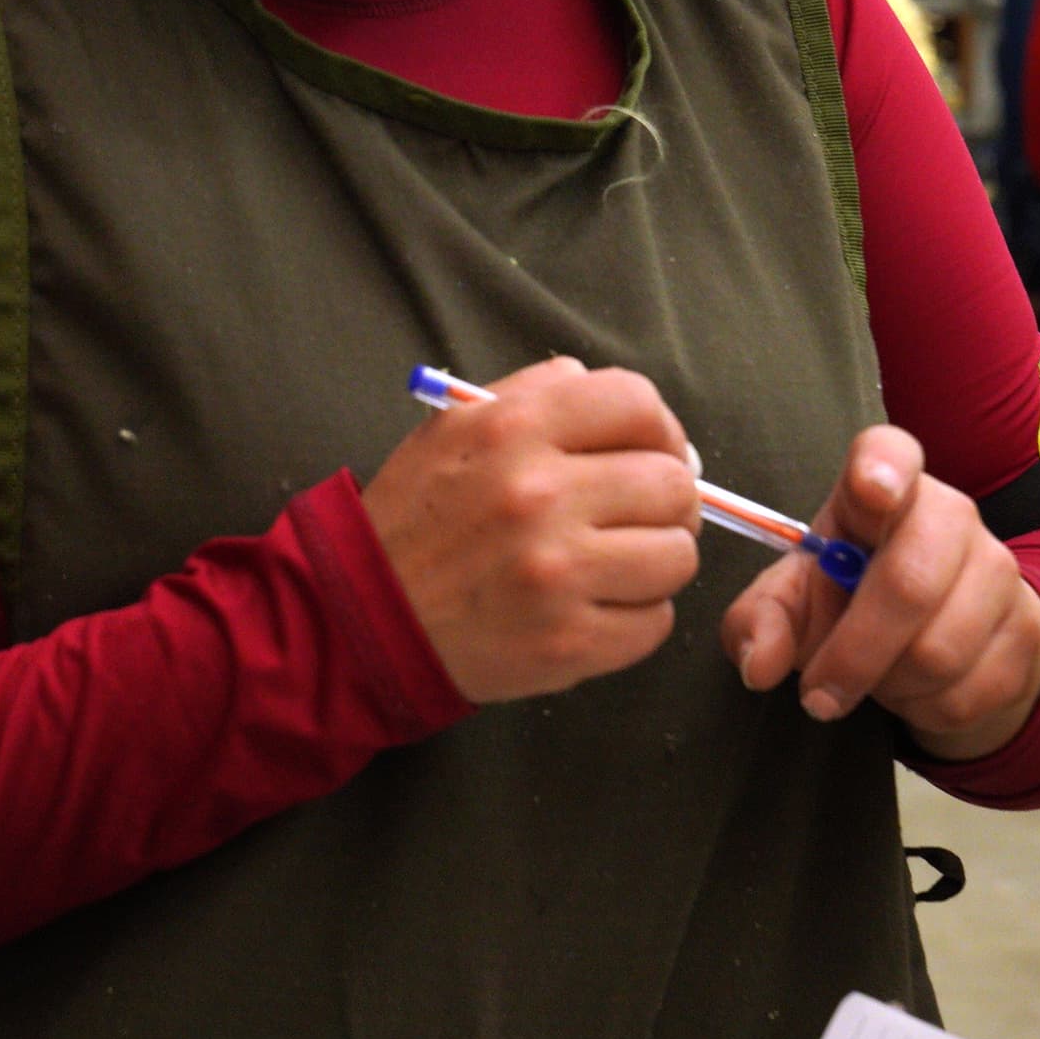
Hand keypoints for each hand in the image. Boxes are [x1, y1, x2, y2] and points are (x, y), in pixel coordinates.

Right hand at [358, 357, 704, 705]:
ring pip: (677, 555)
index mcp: (515, 430)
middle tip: (636, 516)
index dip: (659, 430)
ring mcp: (558, 574)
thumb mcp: (454, 427)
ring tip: (614, 564)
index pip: (638, 405)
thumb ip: (535, 395)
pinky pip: (656, 622)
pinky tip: (594, 607)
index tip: (651, 453)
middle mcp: (541, 495)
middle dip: (665, 501)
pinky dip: (636, 617)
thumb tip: (619, 401)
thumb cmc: (415, 518)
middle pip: (673, 484)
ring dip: (655, 561)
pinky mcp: (568, 643)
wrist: (362, 616)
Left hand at [720, 425, 1039, 763]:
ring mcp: (998, 569)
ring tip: (876, 678)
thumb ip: (763, 621)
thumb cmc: (853, 600)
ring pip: (937, 652)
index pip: (889, 453)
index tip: (871, 490)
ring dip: (890, 686)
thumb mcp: (796, 601)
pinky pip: (967, 692)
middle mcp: (949, 514)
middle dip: (854, 654)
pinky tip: (916, 689)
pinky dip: (925, 709)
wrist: (948, 636)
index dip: (881, 467)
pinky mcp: (1025, 630)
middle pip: (910, 582)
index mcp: (880, 488)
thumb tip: (760, 662)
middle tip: (819, 692)